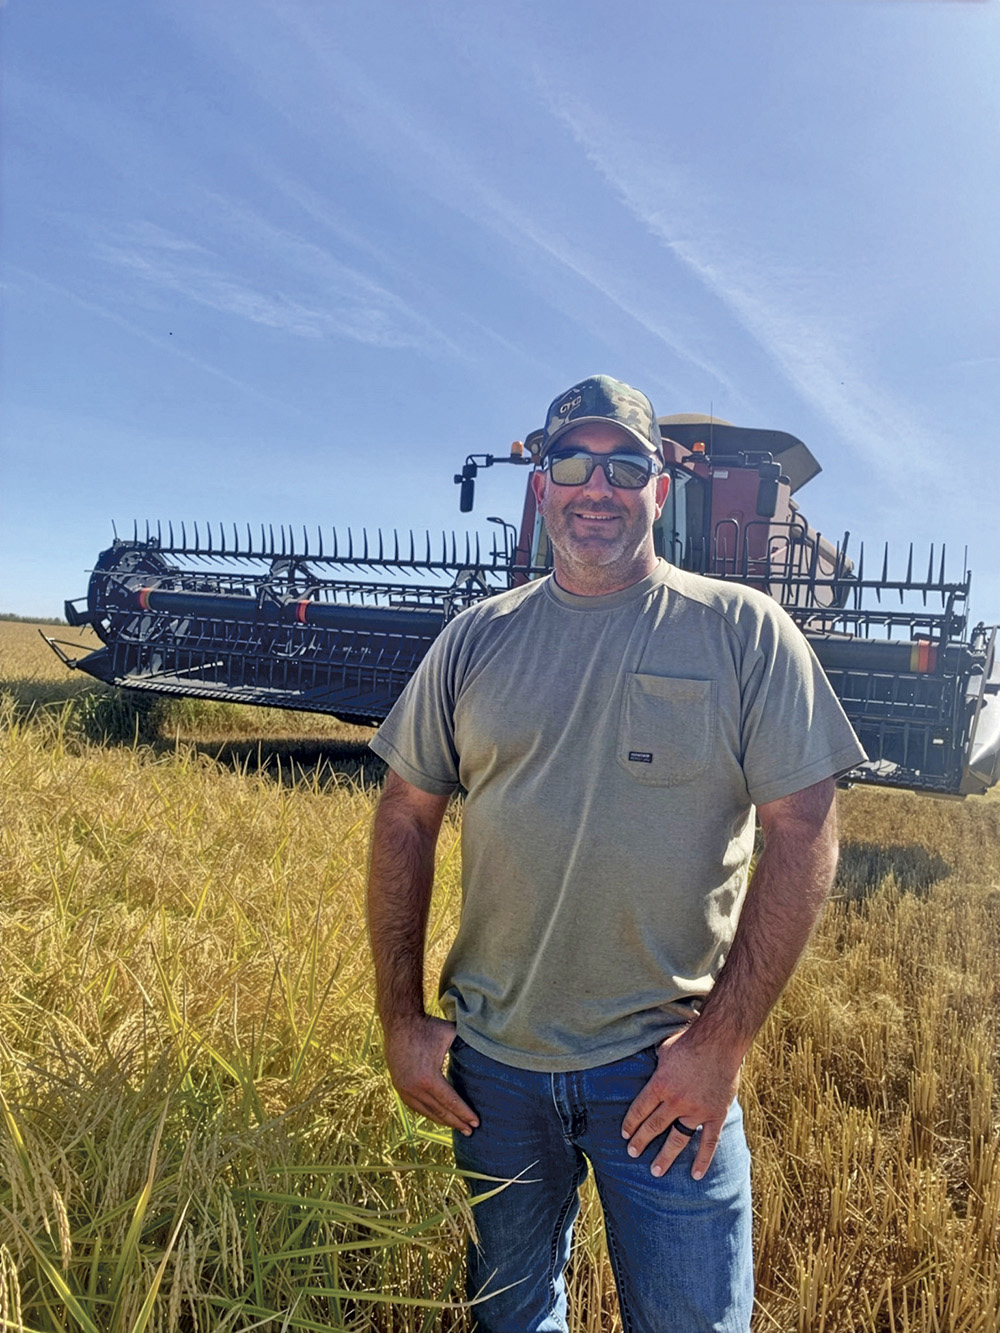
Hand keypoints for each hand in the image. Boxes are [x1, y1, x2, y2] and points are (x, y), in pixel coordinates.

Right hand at [383, 1015, 479, 1135]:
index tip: (476, 1122)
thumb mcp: (451, 1034)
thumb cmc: (428, 1027)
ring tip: (457, 1127)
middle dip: (456, 1122)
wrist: (399, 1022)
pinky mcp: (399, 1086)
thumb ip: (467, 1046)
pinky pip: (415, 1106)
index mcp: (428, 1078)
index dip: (464, 1113)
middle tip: (470, 1130)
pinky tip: (438, 1116)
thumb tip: (489, 1051)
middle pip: (439, 1111)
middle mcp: (414, 1088)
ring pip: (426, 1111)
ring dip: (443, 1120)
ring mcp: (404, 1089)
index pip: (450, 1102)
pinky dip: (428, 1113)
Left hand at [620, 1028, 741, 1179]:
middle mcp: (676, 1101)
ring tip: (656, 1171)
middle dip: (641, 1141)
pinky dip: (703, 1159)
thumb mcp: (664, 1049)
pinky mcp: (716, 1114)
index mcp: (660, 1084)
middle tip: (632, 1154)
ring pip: (677, 1139)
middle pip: (654, 1126)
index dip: (631, 1123)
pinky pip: (709, 1142)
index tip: (625, 1135)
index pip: (640, 1109)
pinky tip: (695, 1175)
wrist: (720, 1041)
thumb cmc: (690, 1040)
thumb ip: (657, 1064)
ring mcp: (697, 1110)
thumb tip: (649, 1066)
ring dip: (666, 1156)